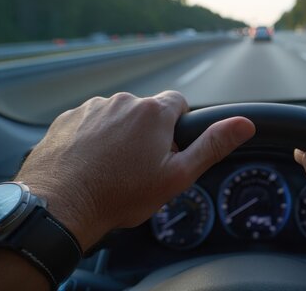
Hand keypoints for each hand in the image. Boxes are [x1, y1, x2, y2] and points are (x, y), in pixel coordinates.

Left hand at [16, 91, 254, 250]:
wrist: (60, 205)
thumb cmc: (121, 194)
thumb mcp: (177, 176)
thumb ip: (212, 145)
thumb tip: (245, 124)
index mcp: (153, 112)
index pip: (179, 103)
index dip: (178, 127)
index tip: (169, 150)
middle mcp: (123, 101)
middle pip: (146, 112)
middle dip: (147, 134)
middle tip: (140, 167)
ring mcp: (91, 108)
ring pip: (116, 117)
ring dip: (119, 135)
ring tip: (111, 168)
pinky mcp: (67, 119)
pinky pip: (89, 123)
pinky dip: (92, 138)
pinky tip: (90, 163)